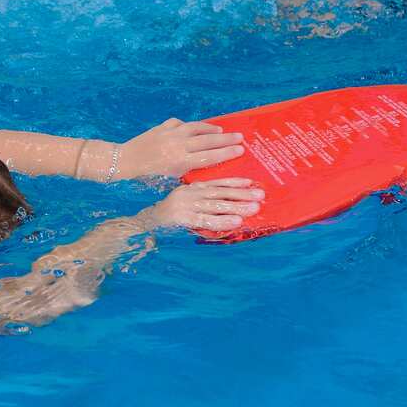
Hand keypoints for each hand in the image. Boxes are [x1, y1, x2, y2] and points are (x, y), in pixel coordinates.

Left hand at [119, 118, 244, 178]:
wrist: (123, 162)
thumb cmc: (144, 179)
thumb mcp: (168, 181)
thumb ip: (186, 173)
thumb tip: (203, 169)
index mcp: (180, 162)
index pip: (210, 156)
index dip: (226, 153)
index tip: (240, 149)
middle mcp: (178, 145)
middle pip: (207, 140)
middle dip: (226, 139)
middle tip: (240, 136)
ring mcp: (170, 134)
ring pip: (195, 128)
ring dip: (210, 129)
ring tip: (221, 131)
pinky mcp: (161, 127)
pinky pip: (179, 123)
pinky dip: (188, 125)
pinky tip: (194, 128)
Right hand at [140, 179, 264, 231]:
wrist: (145, 222)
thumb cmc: (167, 216)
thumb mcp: (184, 202)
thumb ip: (201, 201)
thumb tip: (226, 205)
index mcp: (192, 188)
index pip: (217, 183)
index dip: (235, 183)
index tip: (252, 183)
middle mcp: (191, 193)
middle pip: (221, 193)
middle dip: (242, 194)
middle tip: (261, 195)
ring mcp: (187, 205)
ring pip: (217, 205)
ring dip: (237, 206)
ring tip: (255, 208)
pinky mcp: (184, 218)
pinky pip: (207, 220)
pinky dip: (223, 220)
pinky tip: (236, 221)